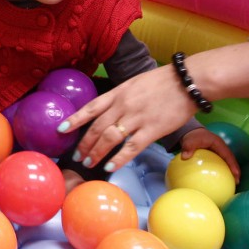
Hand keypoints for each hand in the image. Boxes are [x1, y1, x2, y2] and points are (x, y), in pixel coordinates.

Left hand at [57, 66, 195, 172]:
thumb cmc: (162, 82)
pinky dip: (118, 159)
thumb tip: (108, 111)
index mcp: (118, 92)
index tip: (61, 129)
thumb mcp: (135, 84)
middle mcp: (123, 105)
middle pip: (97, 127)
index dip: (74, 119)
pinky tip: (109, 167)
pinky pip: (131, 148)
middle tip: (76, 156)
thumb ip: (121, 97)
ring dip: (97, 152)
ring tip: (89, 163)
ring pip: (110, 138)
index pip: (91, 107)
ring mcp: (137, 118)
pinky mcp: (152, 130)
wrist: (187, 81)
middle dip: (84, 143)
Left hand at [178, 127, 240, 181]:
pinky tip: (219, 181)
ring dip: (230, 172)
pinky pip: (220, 164)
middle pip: (230, 160)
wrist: (191, 133)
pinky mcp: (215, 156)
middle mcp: (221, 148)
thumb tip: (185, 157)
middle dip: (235, 170)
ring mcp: (219, 152)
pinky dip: (222, 172)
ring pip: (227, 163)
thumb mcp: (190, 140)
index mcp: (218, 144)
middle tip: (237, 182)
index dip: (233, 164)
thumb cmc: (192, 136)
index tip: (236, 174)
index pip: (228, 155)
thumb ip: (188, 147)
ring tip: (232, 184)